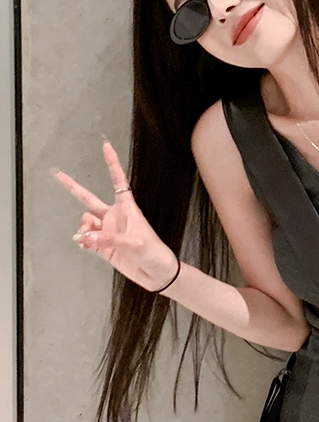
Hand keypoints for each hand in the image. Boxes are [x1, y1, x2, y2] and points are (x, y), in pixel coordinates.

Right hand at [51, 138, 178, 291]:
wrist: (158, 274)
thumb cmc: (154, 252)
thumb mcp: (135, 243)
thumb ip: (109, 239)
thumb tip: (84, 236)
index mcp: (127, 208)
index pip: (118, 181)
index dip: (112, 164)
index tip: (106, 146)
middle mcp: (114, 217)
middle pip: (89, 200)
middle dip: (73, 187)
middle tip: (58, 175)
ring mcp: (107, 232)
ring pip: (85, 223)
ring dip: (82, 228)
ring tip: (87, 238)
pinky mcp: (103, 247)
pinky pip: (86, 239)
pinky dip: (83, 241)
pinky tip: (85, 244)